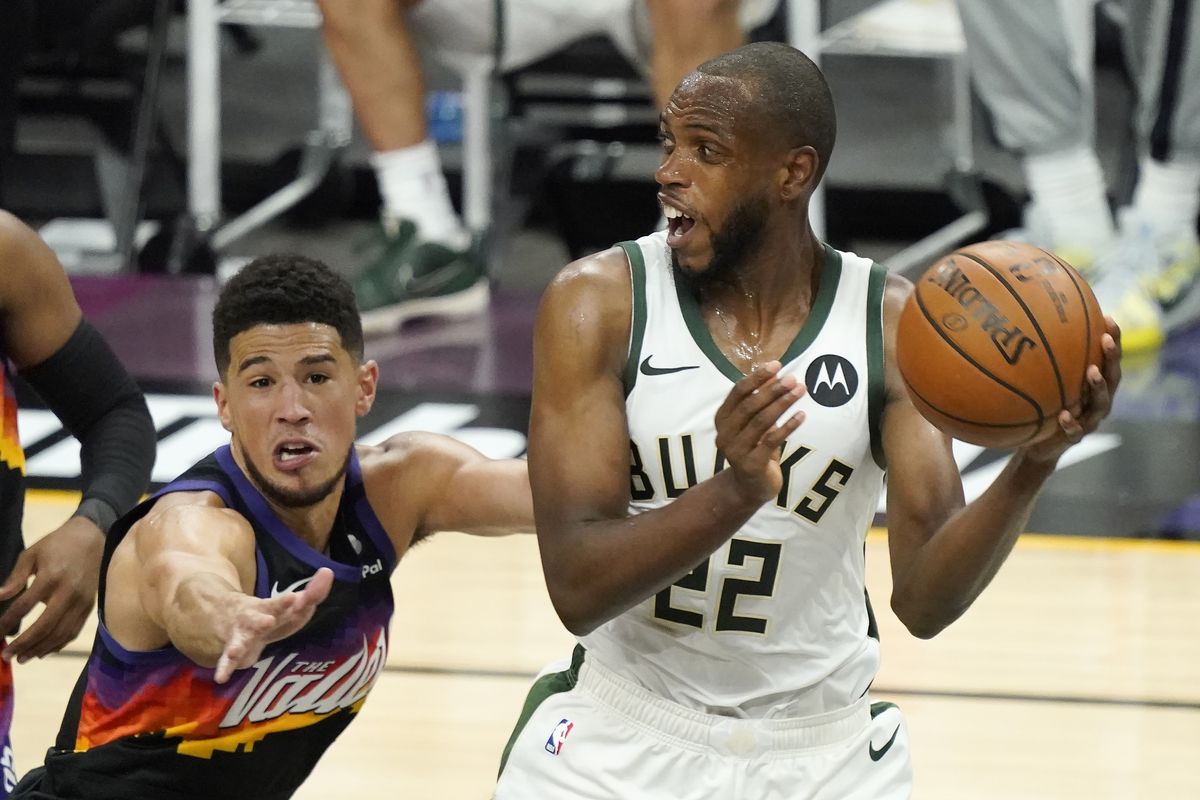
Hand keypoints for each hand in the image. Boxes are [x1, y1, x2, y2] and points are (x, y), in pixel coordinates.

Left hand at [0, 516, 103, 662]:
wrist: (93, 537)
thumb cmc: (58, 544)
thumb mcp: (32, 553)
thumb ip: (16, 577)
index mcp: (51, 577)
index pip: (24, 606)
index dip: (6, 623)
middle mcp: (69, 592)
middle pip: (44, 626)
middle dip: (23, 644)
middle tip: (6, 655)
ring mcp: (82, 601)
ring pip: (60, 633)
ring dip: (40, 649)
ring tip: (22, 658)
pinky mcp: (90, 607)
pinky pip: (74, 631)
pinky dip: (58, 645)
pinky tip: (43, 652)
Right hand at [214, 567, 333, 683]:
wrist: (232, 617)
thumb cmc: (271, 613)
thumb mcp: (292, 604)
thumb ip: (313, 592)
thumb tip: (328, 572)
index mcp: (270, 608)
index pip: (282, 604)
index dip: (287, 602)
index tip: (295, 597)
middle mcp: (254, 619)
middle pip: (258, 618)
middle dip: (264, 618)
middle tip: (270, 620)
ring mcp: (241, 635)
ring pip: (239, 639)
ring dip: (238, 645)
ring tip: (235, 652)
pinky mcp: (233, 650)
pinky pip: (226, 660)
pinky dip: (224, 668)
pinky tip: (221, 678)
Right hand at [714, 361, 805, 504]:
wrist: (748, 487)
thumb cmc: (754, 449)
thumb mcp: (755, 423)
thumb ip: (761, 401)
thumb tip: (775, 374)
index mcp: (722, 419)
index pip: (738, 393)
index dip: (757, 377)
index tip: (776, 365)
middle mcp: (724, 434)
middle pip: (750, 406)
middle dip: (773, 390)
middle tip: (793, 379)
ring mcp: (736, 451)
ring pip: (761, 421)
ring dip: (782, 404)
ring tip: (800, 391)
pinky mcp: (751, 464)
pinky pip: (771, 441)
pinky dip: (788, 426)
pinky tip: (802, 415)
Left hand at [1022, 316, 1122, 463]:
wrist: (1038, 445)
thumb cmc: (1046, 406)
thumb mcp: (1047, 382)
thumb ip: (1047, 361)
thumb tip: (1028, 324)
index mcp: (1095, 385)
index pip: (1108, 359)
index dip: (1113, 339)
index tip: (1109, 317)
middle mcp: (1098, 401)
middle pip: (1113, 378)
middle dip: (1112, 358)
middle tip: (1106, 340)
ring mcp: (1089, 420)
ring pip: (1101, 404)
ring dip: (1098, 387)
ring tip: (1092, 372)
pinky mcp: (1075, 438)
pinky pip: (1076, 432)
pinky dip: (1071, 424)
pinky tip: (1065, 414)